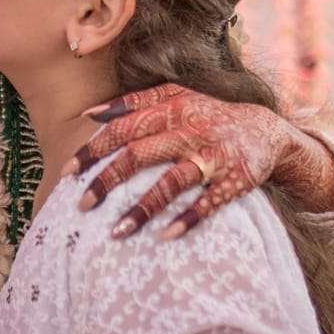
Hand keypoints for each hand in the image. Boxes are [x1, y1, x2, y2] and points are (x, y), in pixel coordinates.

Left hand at [64, 84, 293, 240]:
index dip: (94, 148)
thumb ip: (134, 102)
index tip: (67, 170)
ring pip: (171, 182)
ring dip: (142, 209)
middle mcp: (189, 130)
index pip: (124, 127)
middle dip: (107, 180)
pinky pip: (208, 202)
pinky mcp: (233, 179)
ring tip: (115, 233)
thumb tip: (90, 113)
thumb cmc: (208, 115)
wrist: (266, 130)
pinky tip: (164, 236)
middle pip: (139, 154)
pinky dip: (187, 219)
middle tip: (80, 205)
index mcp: (171, 109)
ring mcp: (211, 156)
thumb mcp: (176, 97)